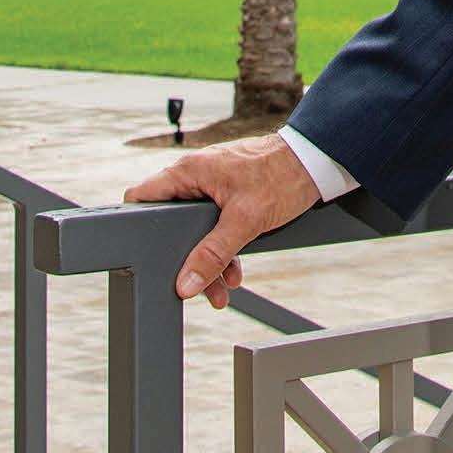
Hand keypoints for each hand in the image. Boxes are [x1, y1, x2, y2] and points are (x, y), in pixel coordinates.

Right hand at [121, 134, 321, 308]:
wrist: (317, 163)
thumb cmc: (282, 176)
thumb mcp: (245, 220)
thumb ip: (213, 253)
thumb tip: (186, 282)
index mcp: (189, 172)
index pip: (142, 195)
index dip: (134, 223)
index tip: (142, 252)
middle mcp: (196, 176)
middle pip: (172, 224)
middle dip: (184, 258)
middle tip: (194, 286)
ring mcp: (213, 185)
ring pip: (197, 231)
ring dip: (209, 261)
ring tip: (222, 290)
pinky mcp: (230, 194)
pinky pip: (216, 227)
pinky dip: (224, 250)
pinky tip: (234, 273)